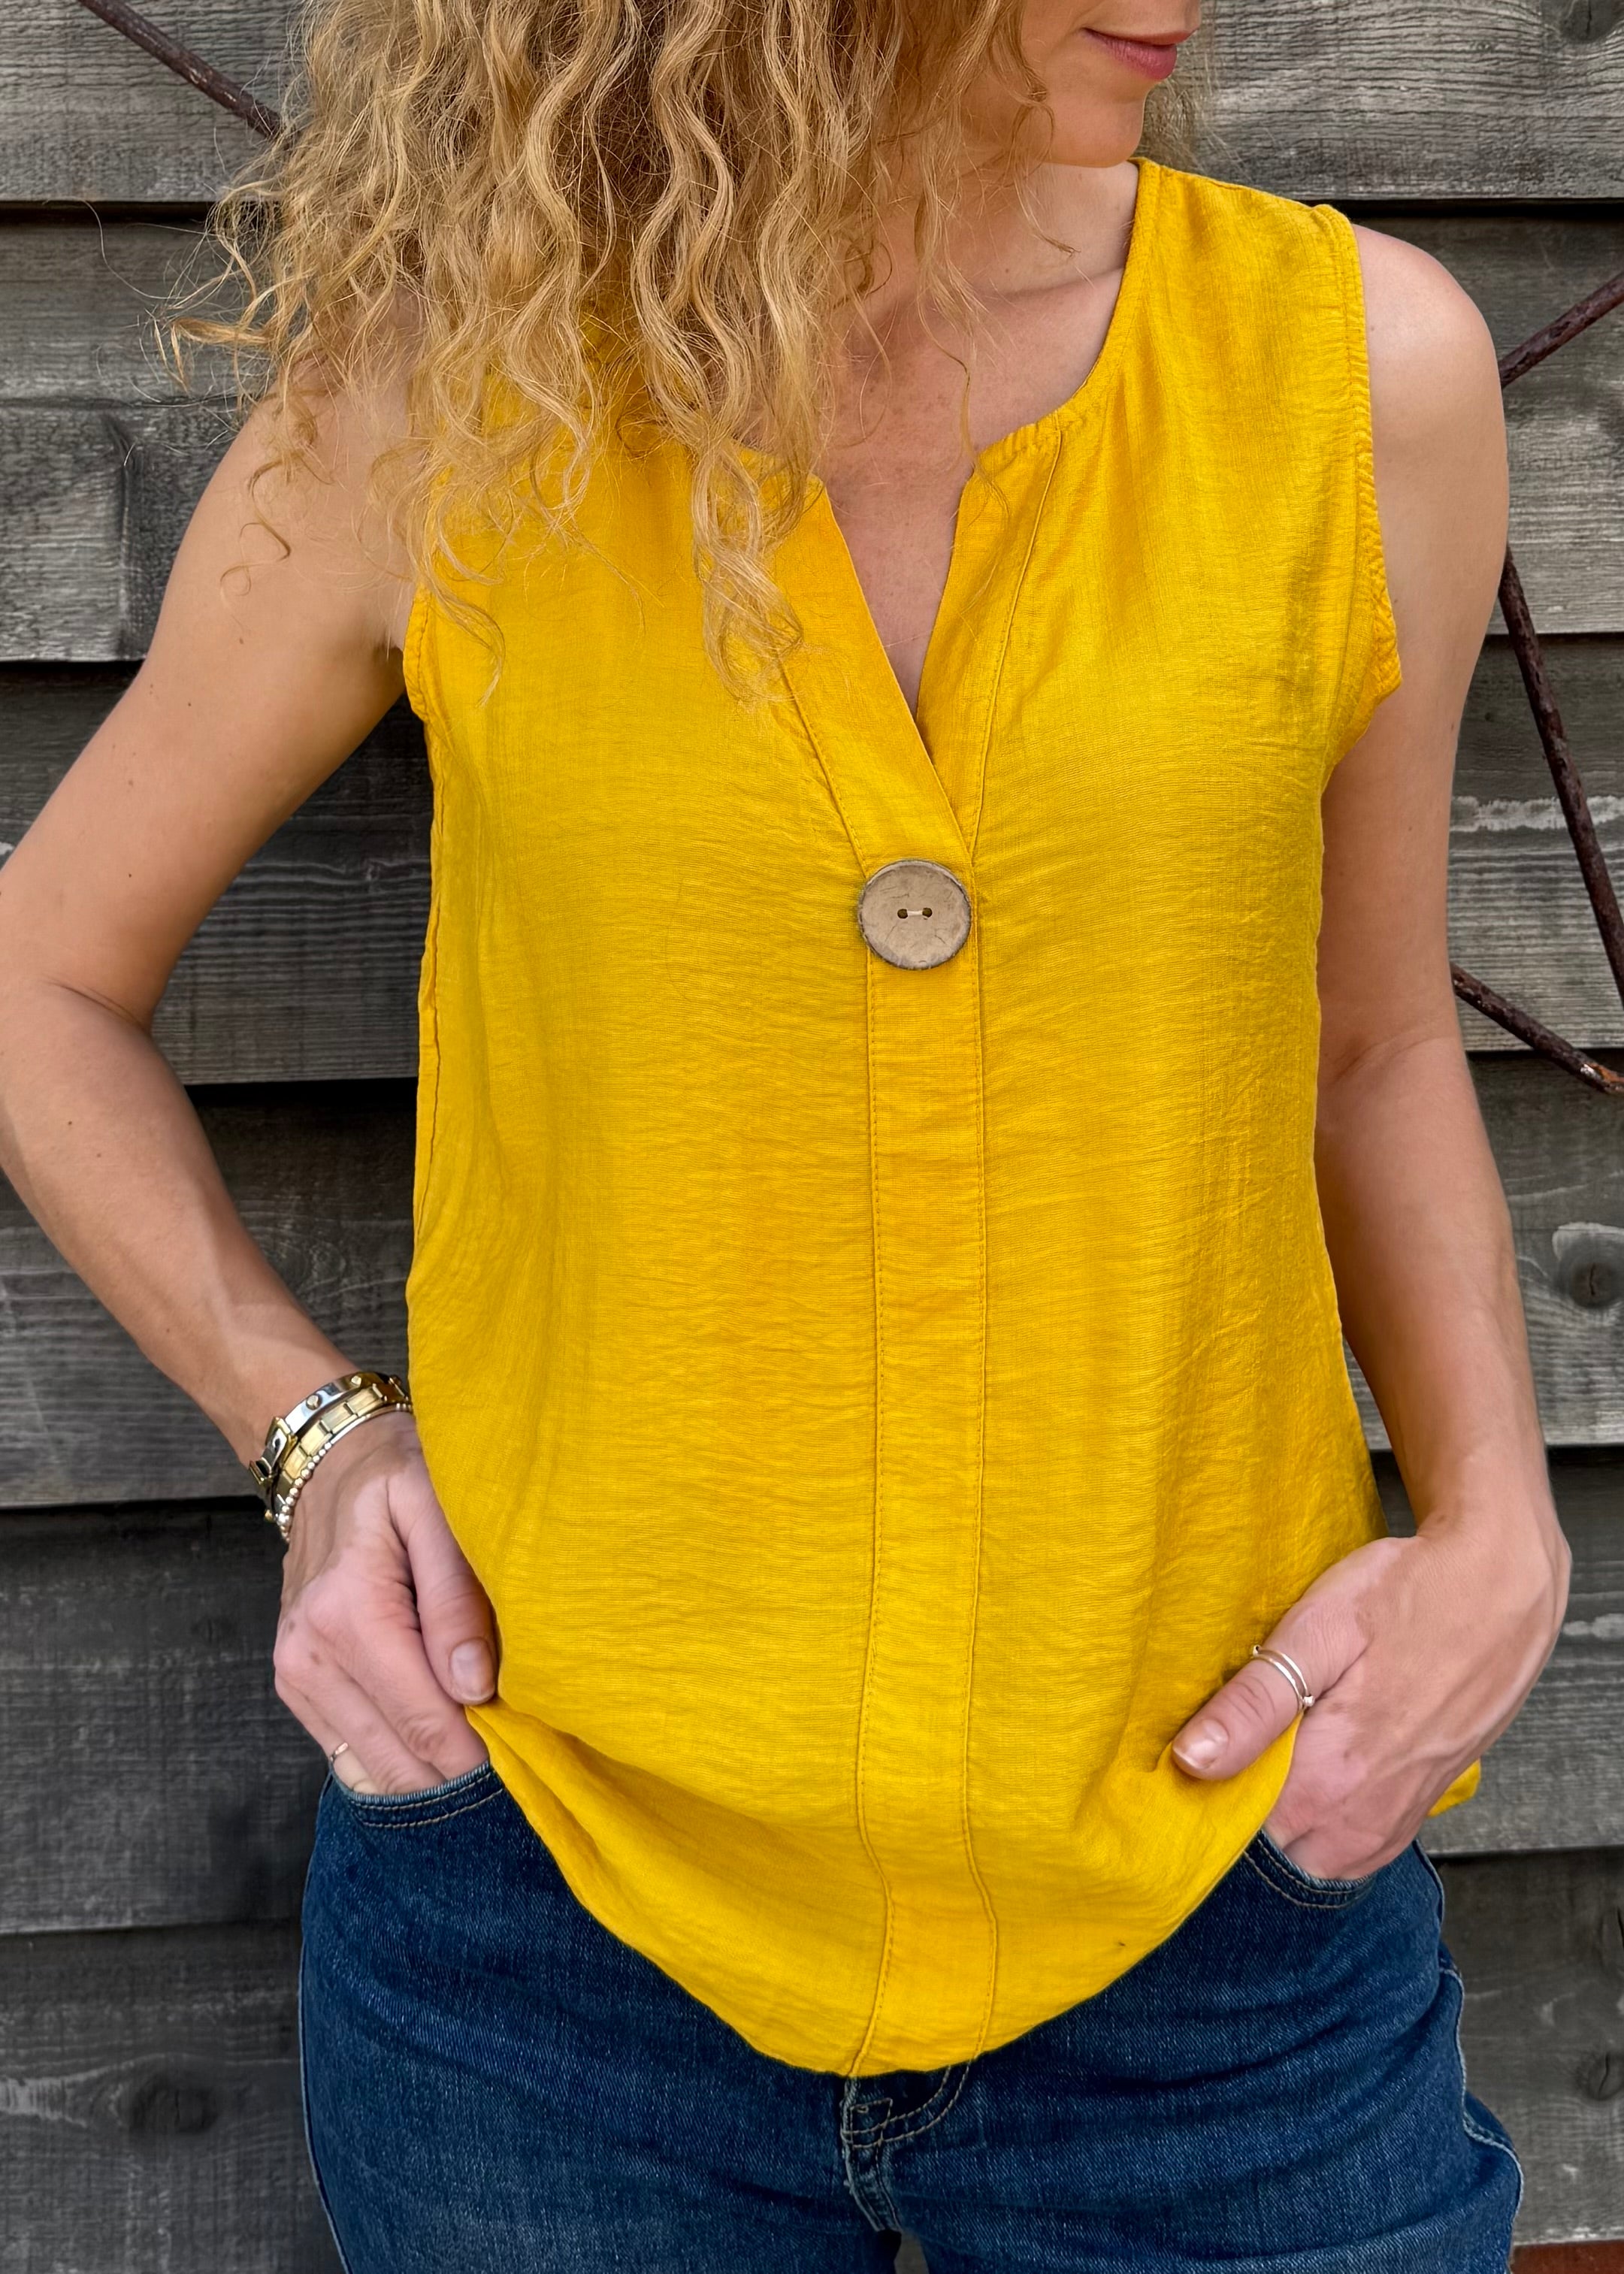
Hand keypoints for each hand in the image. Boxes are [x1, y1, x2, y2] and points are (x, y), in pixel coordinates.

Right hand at [272, 1409, 496, 1794]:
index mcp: (348, 1615)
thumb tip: (475, 1685)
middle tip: (519, 1753)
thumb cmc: (398, 1479)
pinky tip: (439, 1739)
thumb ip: (456, 1598)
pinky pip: (351, 1757)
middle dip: (461, 1772)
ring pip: (373, 1772)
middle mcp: (310, 1657)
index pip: (425, 1722)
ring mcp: (297, 1677)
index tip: (532, 1753)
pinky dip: (398, 1761)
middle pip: (400, 1762)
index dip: (483, 1753)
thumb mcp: (438, 1511)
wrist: (331, 1465)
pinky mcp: (297, 1687)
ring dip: (431, 1775)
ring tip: (484, 1746)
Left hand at [1170, 1507, 1568, 1879]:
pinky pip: (1352, 1846)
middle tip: (1239, 1733)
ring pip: (1309, 1852)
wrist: (1501, 1590)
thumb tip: (1191, 1759)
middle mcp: (1362, 1818)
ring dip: (1284, 1812)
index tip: (1192, 1745)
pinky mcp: (1417, 1810)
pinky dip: (1325, 1820)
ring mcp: (1394, 1820)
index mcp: (1329, 1778)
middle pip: (1268, 1844)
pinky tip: (1318, 1765)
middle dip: (1242, 1802)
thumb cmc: (1407, 1598)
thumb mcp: (1319, 1630)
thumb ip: (1256, 1702)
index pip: (1231, 1825)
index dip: (1201, 1788)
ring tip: (1279, 1744)